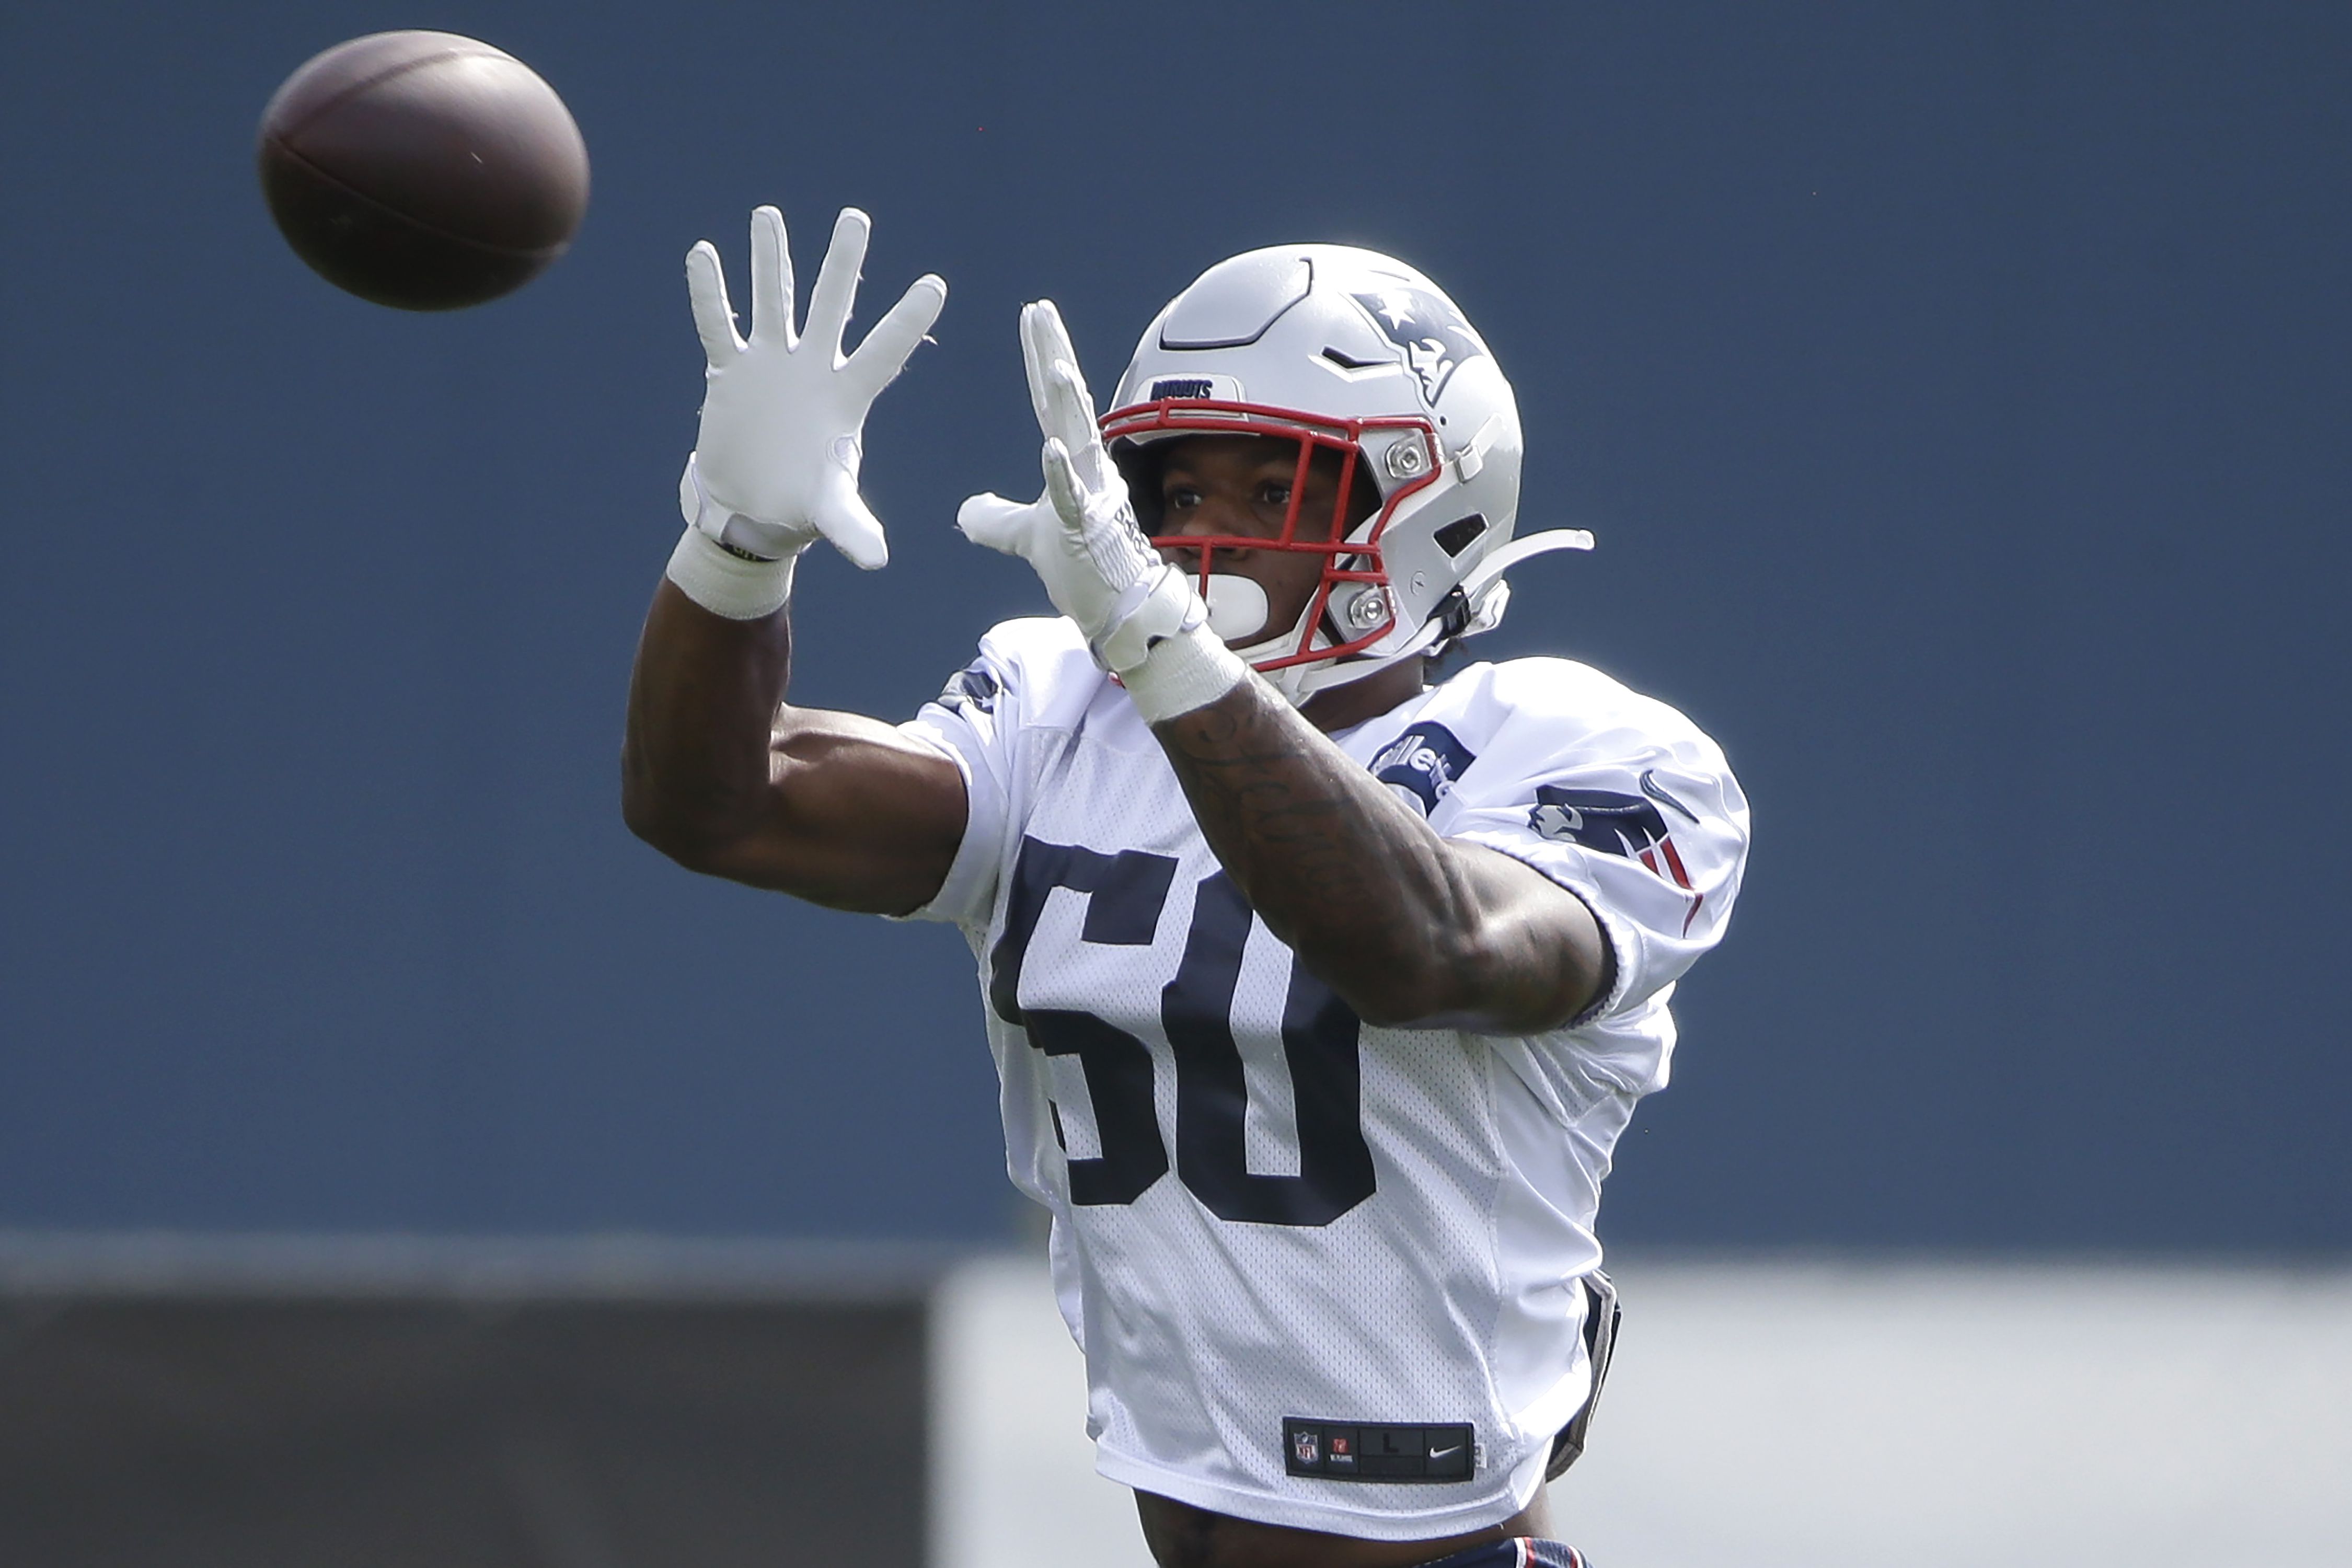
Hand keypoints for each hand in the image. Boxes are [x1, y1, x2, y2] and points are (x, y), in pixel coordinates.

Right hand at [683, 206, 944, 566]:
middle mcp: (812, 370)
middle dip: (841, 263)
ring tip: (768, 214)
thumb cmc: (799, 510)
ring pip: (772, 300)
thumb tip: (877, 560)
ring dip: (770, 259)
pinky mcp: (731, 374)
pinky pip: (718, 326)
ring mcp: (771, 366)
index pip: (884, 351)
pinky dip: (711, 293)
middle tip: (855, 218)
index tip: (936, 284)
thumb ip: (851, 526)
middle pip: (830, 306)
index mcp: (846, 398)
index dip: (908, 320)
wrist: (750, 512)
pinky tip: (705, 254)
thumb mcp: (829, 514)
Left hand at [957, 301, 1202, 669]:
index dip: (1041, 356)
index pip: (1051, 401)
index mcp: (1072, 462)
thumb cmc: (1082, 569)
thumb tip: (965, 510)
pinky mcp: (1089, 531)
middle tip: (1041, 312)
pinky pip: (1074, 498)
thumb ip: (996, 519)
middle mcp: (1087, 469)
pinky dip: (1062, 473)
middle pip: (1067, 404)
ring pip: (1079, 441)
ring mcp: (1092, 497)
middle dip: (1055, 356)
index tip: (1033, 315)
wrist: (1118, 610)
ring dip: (1069, 404)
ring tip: (1057, 366)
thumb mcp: (1027, 539)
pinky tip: (1052, 448)